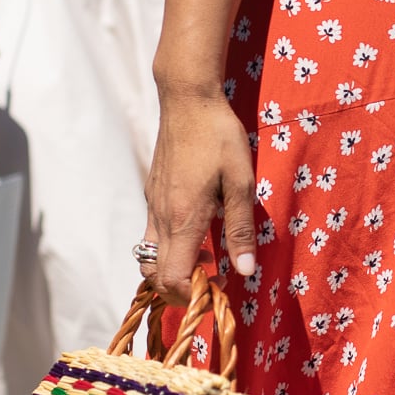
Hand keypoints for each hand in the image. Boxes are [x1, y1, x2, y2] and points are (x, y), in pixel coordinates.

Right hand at [144, 81, 256, 303]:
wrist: (187, 100)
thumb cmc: (219, 138)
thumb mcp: (241, 182)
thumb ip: (241, 229)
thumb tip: (246, 271)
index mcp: (184, 219)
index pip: (172, 278)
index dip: (192, 295)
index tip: (218, 287)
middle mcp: (162, 217)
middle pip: (155, 276)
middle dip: (180, 291)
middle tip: (212, 282)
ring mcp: (153, 205)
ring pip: (149, 257)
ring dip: (173, 270)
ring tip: (206, 261)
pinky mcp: (152, 194)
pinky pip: (153, 235)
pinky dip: (169, 249)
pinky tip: (197, 232)